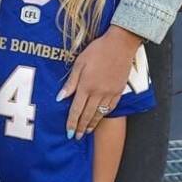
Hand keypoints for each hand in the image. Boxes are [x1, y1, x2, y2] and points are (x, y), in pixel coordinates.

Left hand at [60, 24, 141, 138]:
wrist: (120, 44)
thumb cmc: (97, 50)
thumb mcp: (79, 63)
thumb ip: (70, 82)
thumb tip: (60, 98)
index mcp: (86, 86)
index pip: (76, 110)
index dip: (72, 123)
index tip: (69, 133)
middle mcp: (98, 92)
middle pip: (88, 115)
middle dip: (81, 128)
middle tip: (76, 137)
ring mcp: (110, 93)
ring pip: (100, 114)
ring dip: (92, 124)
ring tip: (87, 131)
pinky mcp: (119, 91)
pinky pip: (111, 107)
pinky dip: (104, 115)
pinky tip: (100, 117)